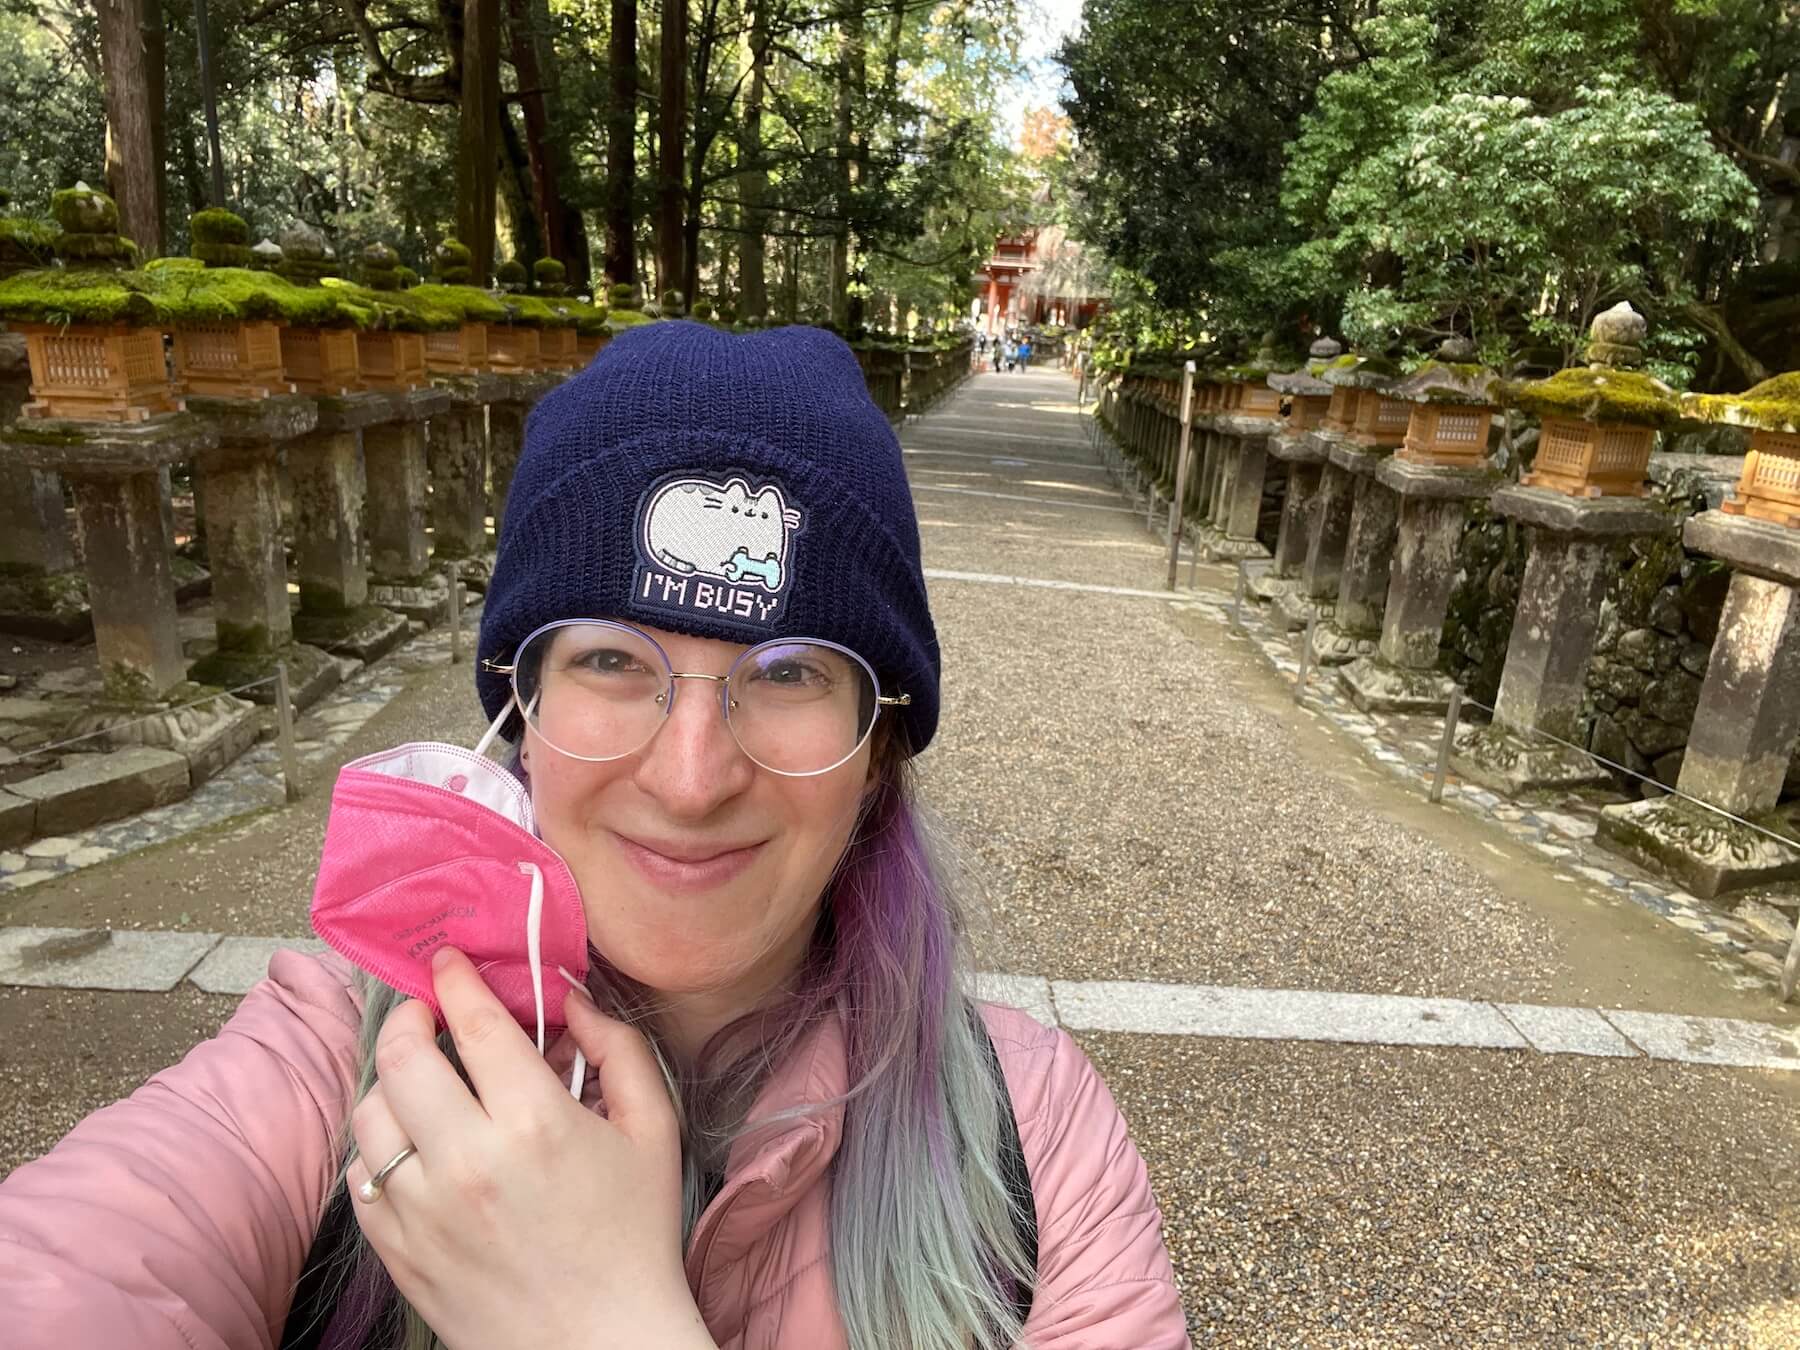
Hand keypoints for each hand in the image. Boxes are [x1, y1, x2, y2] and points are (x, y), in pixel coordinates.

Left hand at [348, 947, 715, 1349]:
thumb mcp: (654, 1132)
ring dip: (390, 1082)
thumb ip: (618, 1050)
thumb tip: (570, 999)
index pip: (474, 1023)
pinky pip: (359, 1176)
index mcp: (536, 1124)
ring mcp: (424, 1211)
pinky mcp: (398, 1252)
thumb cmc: (634, 1237)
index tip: (449, 962)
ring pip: (369, 1115)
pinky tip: (410, 1144)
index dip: (456, 979)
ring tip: (419, 1081)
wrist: (601, 1346)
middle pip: (402, 1056)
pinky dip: (376, 1148)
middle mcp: (468, 1161)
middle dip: (409, 1018)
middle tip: (427, 1013)